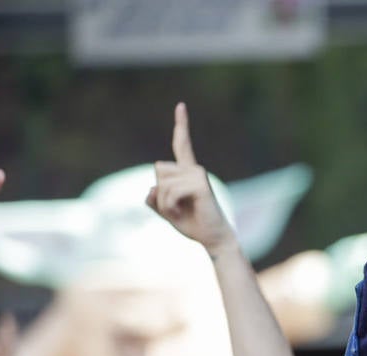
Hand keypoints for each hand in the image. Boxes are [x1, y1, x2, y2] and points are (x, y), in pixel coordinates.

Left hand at [146, 104, 236, 255]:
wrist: (214, 239)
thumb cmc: (193, 224)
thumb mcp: (165, 211)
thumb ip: (154, 199)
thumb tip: (152, 188)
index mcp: (188, 172)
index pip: (182, 145)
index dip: (181, 125)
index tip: (181, 105)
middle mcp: (194, 170)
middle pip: (159, 169)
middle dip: (160, 192)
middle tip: (175, 209)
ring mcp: (199, 175)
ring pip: (162, 183)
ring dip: (164, 203)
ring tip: (179, 213)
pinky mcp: (201, 184)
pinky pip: (170, 191)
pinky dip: (169, 207)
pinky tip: (181, 213)